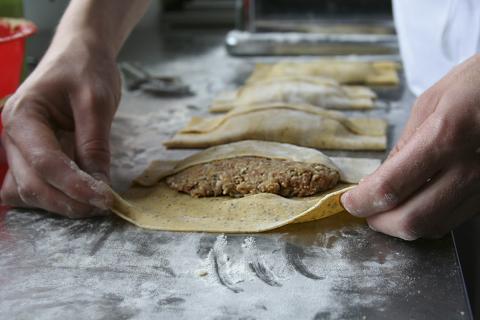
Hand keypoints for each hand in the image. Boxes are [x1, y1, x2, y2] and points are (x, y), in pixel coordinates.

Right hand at [1, 36, 120, 217]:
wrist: (80, 54)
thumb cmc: (86, 68)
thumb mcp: (96, 101)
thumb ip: (95, 143)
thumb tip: (100, 185)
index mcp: (23, 115)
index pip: (45, 161)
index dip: (74, 185)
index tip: (104, 198)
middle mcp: (13, 135)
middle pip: (32, 183)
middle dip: (67, 201)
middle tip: (103, 206)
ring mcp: (19, 148)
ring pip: (28, 191)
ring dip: (59, 203)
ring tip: (94, 203)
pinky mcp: (32, 155)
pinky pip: (32, 186)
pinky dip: (53, 196)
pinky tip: (79, 195)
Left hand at [341, 54, 479, 239]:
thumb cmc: (475, 85)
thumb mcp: (430, 103)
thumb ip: (403, 146)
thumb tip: (376, 181)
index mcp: (446, 136)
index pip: (391, 187)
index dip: (363, 201)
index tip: (350, 201)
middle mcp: (470, 167)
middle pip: (413, 219)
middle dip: (380, 222)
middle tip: (366, 210)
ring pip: (434, 226)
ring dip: (402, 224)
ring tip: (387, 208)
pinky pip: (453, 220)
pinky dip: (427, 219)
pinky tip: (415, 204)